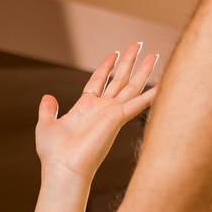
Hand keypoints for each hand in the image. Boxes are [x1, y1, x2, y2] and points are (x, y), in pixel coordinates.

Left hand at [35, 43, 157, 182]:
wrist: (63, 168)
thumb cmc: (54, 153)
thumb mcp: (47, 125)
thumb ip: (49, 111)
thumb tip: (47, 98)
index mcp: (85, 108)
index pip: (98, 81)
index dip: (106, 67)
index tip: (113, 54)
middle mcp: (101, 109)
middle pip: (119, 80)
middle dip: (128, 62)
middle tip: (138, 44)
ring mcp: (111, 113)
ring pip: (131, 87)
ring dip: (143, 71)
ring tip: (154, 53)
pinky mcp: (117, 119)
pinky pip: (138, 103)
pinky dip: (152, 94)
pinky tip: (164, 84)